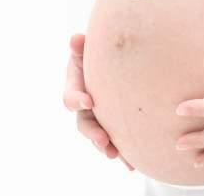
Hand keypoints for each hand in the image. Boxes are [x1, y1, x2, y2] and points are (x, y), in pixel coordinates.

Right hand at [63, 33, 134, 170]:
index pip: (72, 97)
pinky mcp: (113, 124)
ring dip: (105, 146)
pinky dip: (122, 153)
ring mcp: (98, 116)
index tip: (89, 102)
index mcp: (77, 85)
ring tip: (113, 154)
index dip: (78, 99)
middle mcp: (85, 104)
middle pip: (83, 122)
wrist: (122, 59)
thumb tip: (76, 38)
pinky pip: (116, 141)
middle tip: (102, 139)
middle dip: (92, 132)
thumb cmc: (104, 50)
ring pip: (98, 135)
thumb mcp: (93, 47)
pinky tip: (132, 164)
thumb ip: (83, 46)